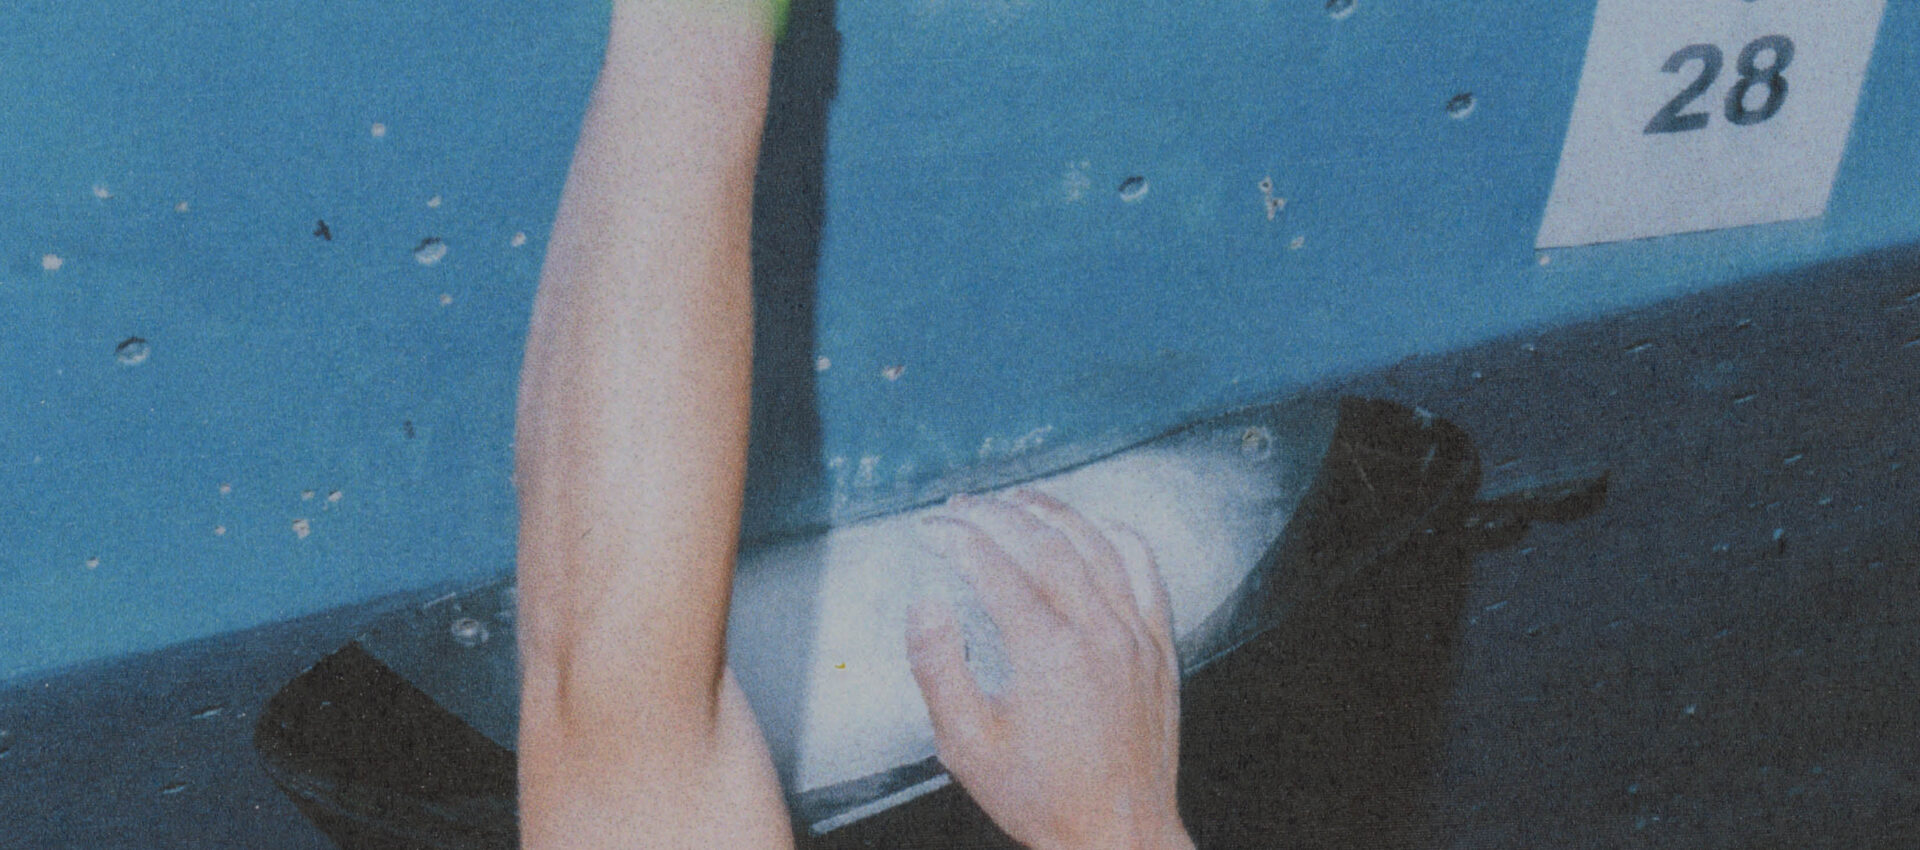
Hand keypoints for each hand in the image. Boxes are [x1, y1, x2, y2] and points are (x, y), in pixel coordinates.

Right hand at [907, 489, 1194, 849]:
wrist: (1118, 836)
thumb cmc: (1042, 798)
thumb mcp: (966, 745)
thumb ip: (939, 669)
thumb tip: (926, 606)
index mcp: (1046, 651)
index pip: (995, 567)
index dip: (958, 538)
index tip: (933, 527)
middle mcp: (1097, 632)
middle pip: (1044, 545)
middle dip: (997, 515)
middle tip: (963, 505)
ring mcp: (1135, 637)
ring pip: (1097, 547)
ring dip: (1054, 514)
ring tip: (1019, 499)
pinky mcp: (1160, 649)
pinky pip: (1147, 574)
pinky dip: (1121, 540)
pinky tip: (1101, 526)